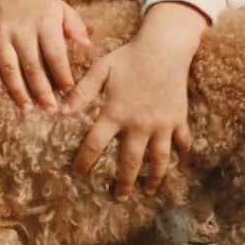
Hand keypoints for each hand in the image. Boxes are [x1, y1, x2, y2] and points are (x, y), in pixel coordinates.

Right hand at [0, 0, 91, 111]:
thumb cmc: (40, 7)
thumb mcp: (62, 10)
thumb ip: (76, 27)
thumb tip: (88, 46)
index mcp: (44, 22)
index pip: (54, 54)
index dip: (62, 75)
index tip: (68, 92)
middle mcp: (21, 29)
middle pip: (31, 66)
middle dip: (41, 91)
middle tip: (50, 110)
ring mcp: (0, 35)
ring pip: (9, 68)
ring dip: (18, 91)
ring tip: (28, 108)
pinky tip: (0, 93)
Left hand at [64, 1, 206, 198]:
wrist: (164, 47)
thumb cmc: (129, 57)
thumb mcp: (101, 70)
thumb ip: (81, 92)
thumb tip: (60, 111)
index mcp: (115, 113)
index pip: (95, 144)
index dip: (85, 161)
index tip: (78, 174)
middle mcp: (139, 124)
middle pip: (130, 161)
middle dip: (123, 182)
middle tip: (118, 197)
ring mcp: (161, 124)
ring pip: (159, 159)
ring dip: (154, 177)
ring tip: (148, 191)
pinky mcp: (178, 119)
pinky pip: (183, 143)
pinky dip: (184, 158)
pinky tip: (183, 170)